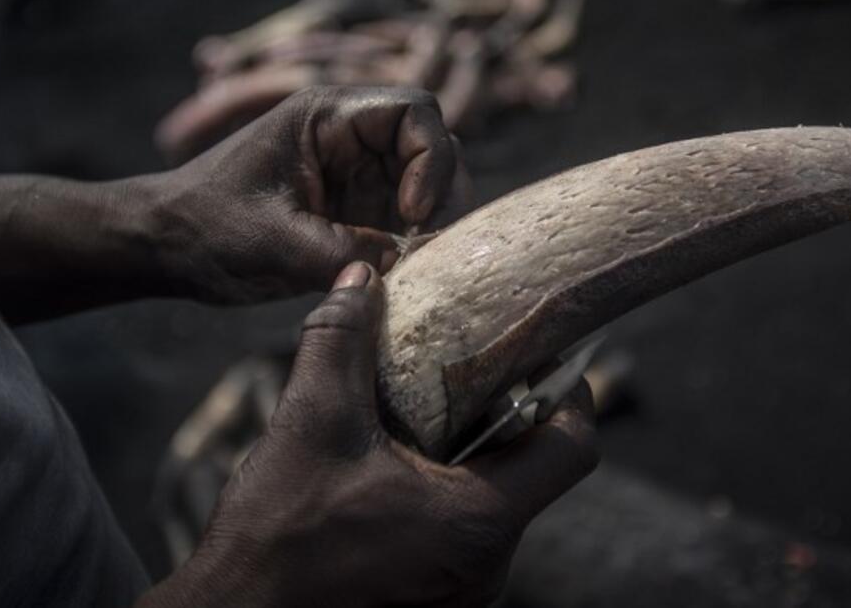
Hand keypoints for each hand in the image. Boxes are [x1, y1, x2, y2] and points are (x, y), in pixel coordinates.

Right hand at [139, 262, 598, 606]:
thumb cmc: (277, 535)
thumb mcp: (311, 421)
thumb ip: (341, 341)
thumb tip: (360, 275)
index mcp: (478, 520)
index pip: (574, 448)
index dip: (569, 392)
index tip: (539, 355)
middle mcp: (487, 566)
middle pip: (536, 472)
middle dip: (506, 414)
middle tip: (470, 368)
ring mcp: (463, 592)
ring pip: (497, 503)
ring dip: (472, 455)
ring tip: (424, 412)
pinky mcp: (435, 602)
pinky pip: (464, 534)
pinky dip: (446, 492)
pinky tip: (396, 465)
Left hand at [155, 86, 471, 303]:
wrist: (166, 248)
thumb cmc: (205, 227)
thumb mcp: (271, 241)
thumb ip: (339, 253)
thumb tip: (401, 263)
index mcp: (326, 117)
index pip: (413, 112)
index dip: (431, 158)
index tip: (415, 213)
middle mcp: (350, 139)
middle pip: (431, 147)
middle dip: (442, 193)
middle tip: (429, 244)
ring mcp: (356, 176)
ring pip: (425, 187)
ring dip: (431, 223)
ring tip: (417, 262)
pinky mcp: (355, 213)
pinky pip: (404, 222)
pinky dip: (413, 245)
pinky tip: (403, 273)